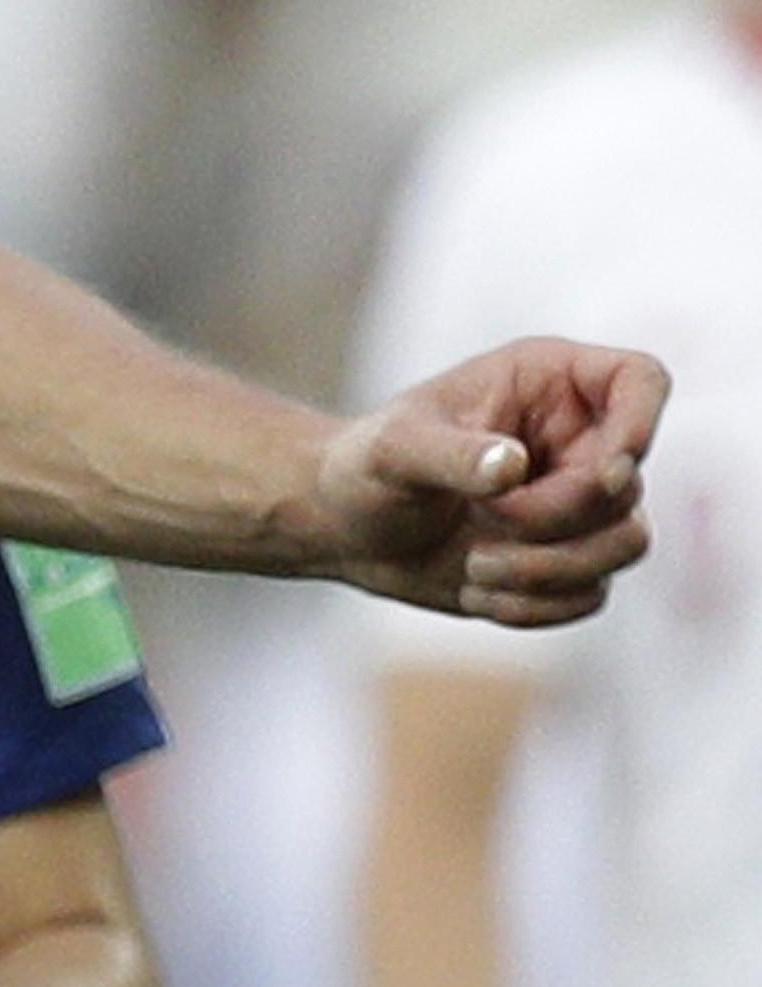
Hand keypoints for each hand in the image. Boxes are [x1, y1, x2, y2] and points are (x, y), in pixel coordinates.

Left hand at [320, 340, 667, 622]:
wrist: (344, 528)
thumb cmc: (362, 467)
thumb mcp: (392, 450)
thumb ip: (450, 454)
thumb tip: (511, 466)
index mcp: (548, 382)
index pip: (642, 381)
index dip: (642, 426)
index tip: (598, 471)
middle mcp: (579, 438)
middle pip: (626, 486)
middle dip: (555, 519)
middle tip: (484, 524)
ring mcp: (578, 502)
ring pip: (627, 544)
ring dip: (552, 569)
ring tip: (475, 567)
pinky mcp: (568, 558)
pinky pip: (591, 593)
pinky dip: (536, 604)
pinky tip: (476, 593)